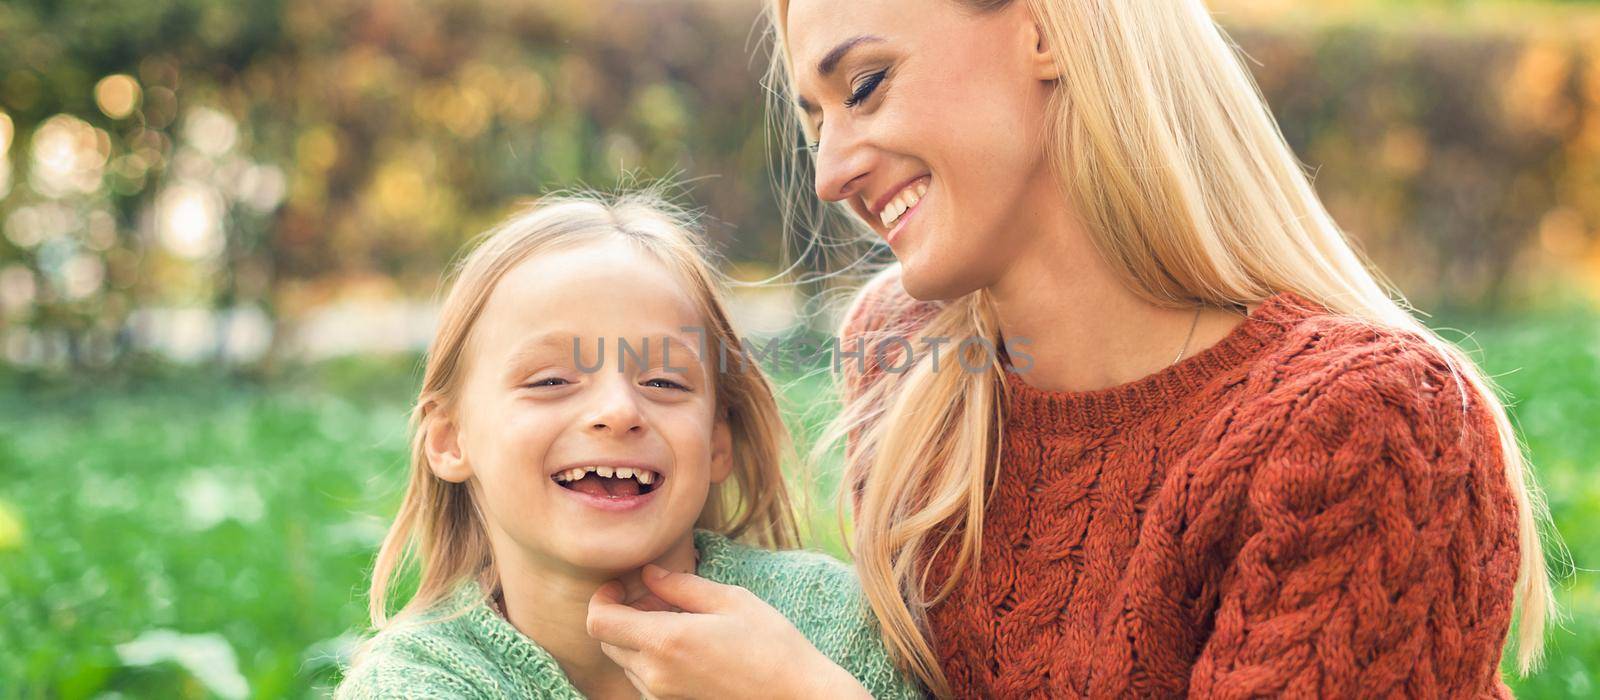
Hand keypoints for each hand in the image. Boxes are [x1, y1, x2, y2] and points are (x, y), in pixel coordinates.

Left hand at [586, 564, 871, 699]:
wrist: (796, 698)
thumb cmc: (771, 646)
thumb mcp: (731, 601)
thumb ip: (681, 586)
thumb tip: (648, 573)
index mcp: (665, 641)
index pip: (598, 622)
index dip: (602, 599)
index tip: (622, 586)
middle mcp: (654, 673)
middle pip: (607, 640)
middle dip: (621, 615)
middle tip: (655, 599)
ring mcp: (661, 695)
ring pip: (625, 660)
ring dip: (637, 638)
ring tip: (677, 622)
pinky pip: (644, 678)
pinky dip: (652, 658)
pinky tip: (687, 646)